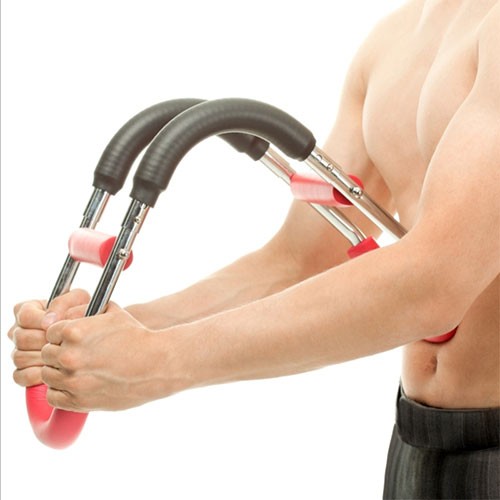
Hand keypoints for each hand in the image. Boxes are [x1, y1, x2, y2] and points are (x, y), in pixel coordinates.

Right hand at [8, 289, 90, 386]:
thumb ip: (63, 302)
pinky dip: (36, 375)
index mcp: (29, 310)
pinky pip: (20, 376)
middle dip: (44, 341)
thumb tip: (48, 321)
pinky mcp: (23, 370)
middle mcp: (20, 330)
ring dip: (42, 359)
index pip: (24, 316)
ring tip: (62, 357)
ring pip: (19, 357)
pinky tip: (54, 371)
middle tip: (62, 344)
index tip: (55, 325)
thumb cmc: (84, 314)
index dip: (40, 321)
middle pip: (21, 338)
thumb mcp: (79, 300)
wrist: (93, 334)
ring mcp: (20, 350)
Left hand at [40, 303, 168, 411]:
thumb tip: (70, 310)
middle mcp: (69, 356)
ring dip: (59, 372)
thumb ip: (87, 310)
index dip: (61, 334)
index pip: (49, 332)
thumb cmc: (137, 337)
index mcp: (74, 332)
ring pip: (47, 375)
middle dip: (59, 352)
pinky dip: (61, 391)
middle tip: (78, 354)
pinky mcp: (78, 401)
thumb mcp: (114, 313)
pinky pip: (53, 397)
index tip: (72, 339)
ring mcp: (73, 380)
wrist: (156, 365)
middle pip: (45, 354)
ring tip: (79, 369)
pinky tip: (78, 383)